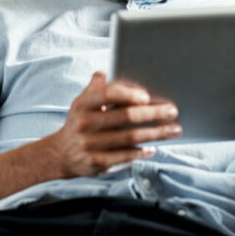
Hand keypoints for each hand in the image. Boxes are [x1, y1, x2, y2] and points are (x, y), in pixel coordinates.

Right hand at [48, 72, 181, 177]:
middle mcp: (85, 123)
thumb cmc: (79, 122)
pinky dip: (141, 152)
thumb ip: (96, 88)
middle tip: (172, 111)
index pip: (107, 94)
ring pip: (129, 137)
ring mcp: (90, 144)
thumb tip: (104, 72)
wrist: (61, 153)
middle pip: (125, 117)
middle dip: (152, 113)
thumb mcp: (82, 102)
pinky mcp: (96, 162)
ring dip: (155, 133)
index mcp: (83, 104)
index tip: (147, 96)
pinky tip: (153, 148)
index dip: (127, 94)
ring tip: (174, 129)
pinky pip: (124, 156)